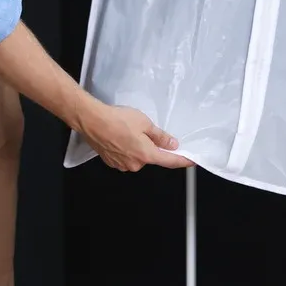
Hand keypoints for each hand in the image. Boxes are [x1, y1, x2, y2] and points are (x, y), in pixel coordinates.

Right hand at [79, 102, 193, 171]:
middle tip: (148, 131)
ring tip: (132, 131)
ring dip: (140, 147)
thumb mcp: (146, 124)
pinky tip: (124, 137)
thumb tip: (173, 145)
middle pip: (152, 157)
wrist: (93, 122)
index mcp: (145, 155)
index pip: (169, 161)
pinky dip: (129, 149)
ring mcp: (122, 165)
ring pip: (139, 157)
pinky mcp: (112, 162)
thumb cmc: (119, 121)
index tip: (191, 161)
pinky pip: (127, 157)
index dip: (182, 160)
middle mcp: (134, 164)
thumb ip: (161, 137)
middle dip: (154, 147)